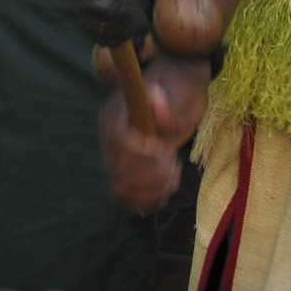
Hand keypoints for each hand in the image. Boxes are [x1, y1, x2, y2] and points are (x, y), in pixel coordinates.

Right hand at [99, 56, 208, 212]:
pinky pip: (125, 194)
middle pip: (117, 168)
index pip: (117, 140)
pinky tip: (165, 188)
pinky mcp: (124, 168)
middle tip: (173, 166)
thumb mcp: (180, 95)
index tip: (165, 152)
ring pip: (120, 186)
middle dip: (149, 175)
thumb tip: (154, 96)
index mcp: (117, 111)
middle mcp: (109, 134)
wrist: (178, 92)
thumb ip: (167, 106)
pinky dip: (146, 198)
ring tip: (172, 178)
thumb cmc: (180, 91)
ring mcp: (115, 154)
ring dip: (149, 189)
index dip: (140, 153)